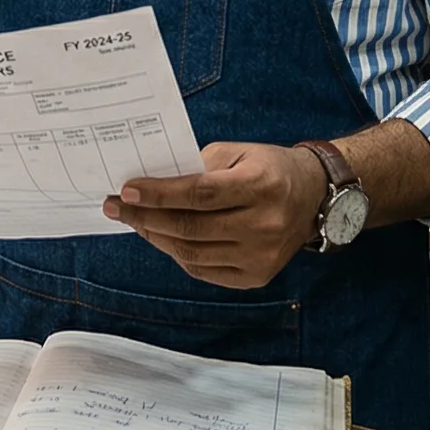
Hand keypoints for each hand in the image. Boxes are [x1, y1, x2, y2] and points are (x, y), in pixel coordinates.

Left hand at [104, 142, 326, 290]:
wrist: (313, 197)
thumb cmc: (268, 168)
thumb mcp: (237, 153)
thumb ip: (196, 166)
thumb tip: (150, 184)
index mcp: (260, 186)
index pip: (199, 194)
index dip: (159, 194)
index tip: (126, 190)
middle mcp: (264, 225)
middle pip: (191, 228)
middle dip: (146, 218)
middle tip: (116, 207)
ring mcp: (261, 256)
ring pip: (193, 254)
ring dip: (157, 237)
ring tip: (135, 222)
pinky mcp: (256, 277)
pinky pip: (204, 271)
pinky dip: (178, 255)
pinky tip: (162, 238)